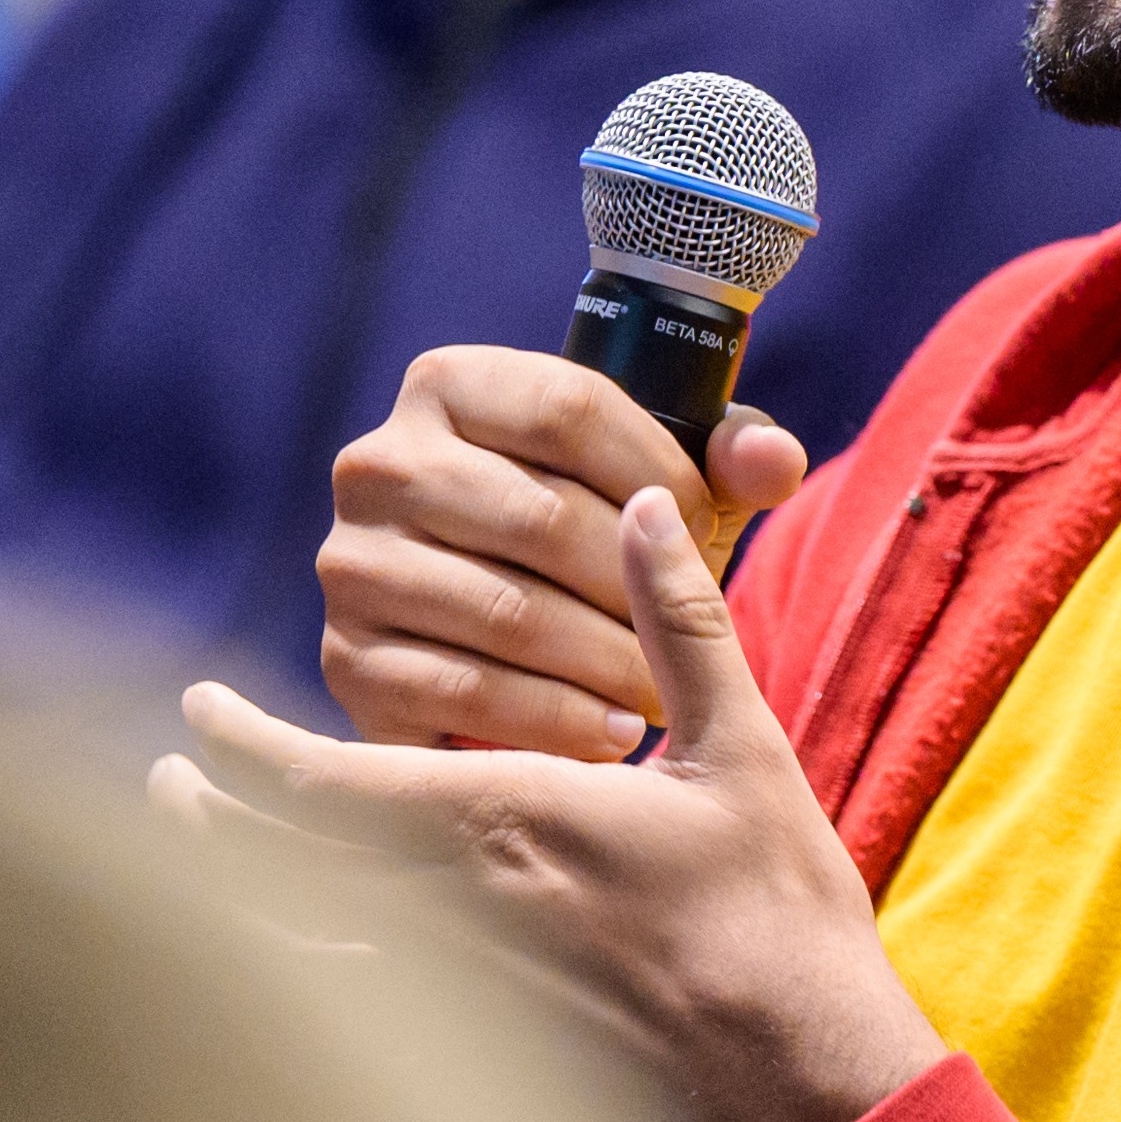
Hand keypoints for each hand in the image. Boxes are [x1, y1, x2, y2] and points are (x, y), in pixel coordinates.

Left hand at [161, 487, 946, 1121]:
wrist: (804, 1082)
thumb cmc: (779, 914)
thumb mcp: (742, 748)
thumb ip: (682, 621)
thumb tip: (645, 504)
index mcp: (504, 821)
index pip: (322, 781)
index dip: (242, 743)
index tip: (193, 709)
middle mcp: (451, 910)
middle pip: (276, 866)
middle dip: (205, 816)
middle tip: (162, 776)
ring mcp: (455, 995)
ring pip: (292, 945)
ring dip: (228, 894)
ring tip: (196, 854)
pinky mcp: (479, 1058)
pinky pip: (349, 1017)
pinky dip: (290, 977)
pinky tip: (281, 962)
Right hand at [320, 345, 809, 757]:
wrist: (498, 638)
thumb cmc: (597, 534)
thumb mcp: (666, 482)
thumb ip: (731, 462)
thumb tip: (775, 461)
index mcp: (449, 385)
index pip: (569, 407)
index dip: (660, 472)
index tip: (707, 533)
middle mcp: (378, 463)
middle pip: (540, 517)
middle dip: (639, 588)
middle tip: (697, 638)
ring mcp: (351, 564)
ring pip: (508, 612)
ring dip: (610, 663)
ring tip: (669, 694)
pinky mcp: (346, 659)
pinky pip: (467, 693)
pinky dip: (558, 722)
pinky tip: (616, 736)